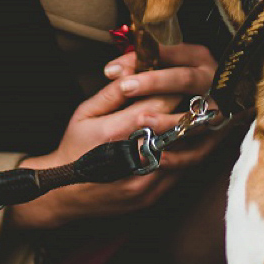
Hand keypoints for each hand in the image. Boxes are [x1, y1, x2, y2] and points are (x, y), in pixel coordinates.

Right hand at [10, 44, 221, 230]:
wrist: (62, 194)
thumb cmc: (73, 147)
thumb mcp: (86, 111)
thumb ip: (114, 90)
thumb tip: (137, 68)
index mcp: (120, 130)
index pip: (162, 102)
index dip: (175, 87)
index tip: (182, 76)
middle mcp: (137, 157)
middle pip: (180, 126)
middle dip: (191, 107)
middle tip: (200, 92)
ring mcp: (147, 180)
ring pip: (186, 151)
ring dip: (195, 132)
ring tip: (200, 114)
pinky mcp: (152, 195)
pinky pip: (180, 172)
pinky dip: (187, 154)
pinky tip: (188, 140)